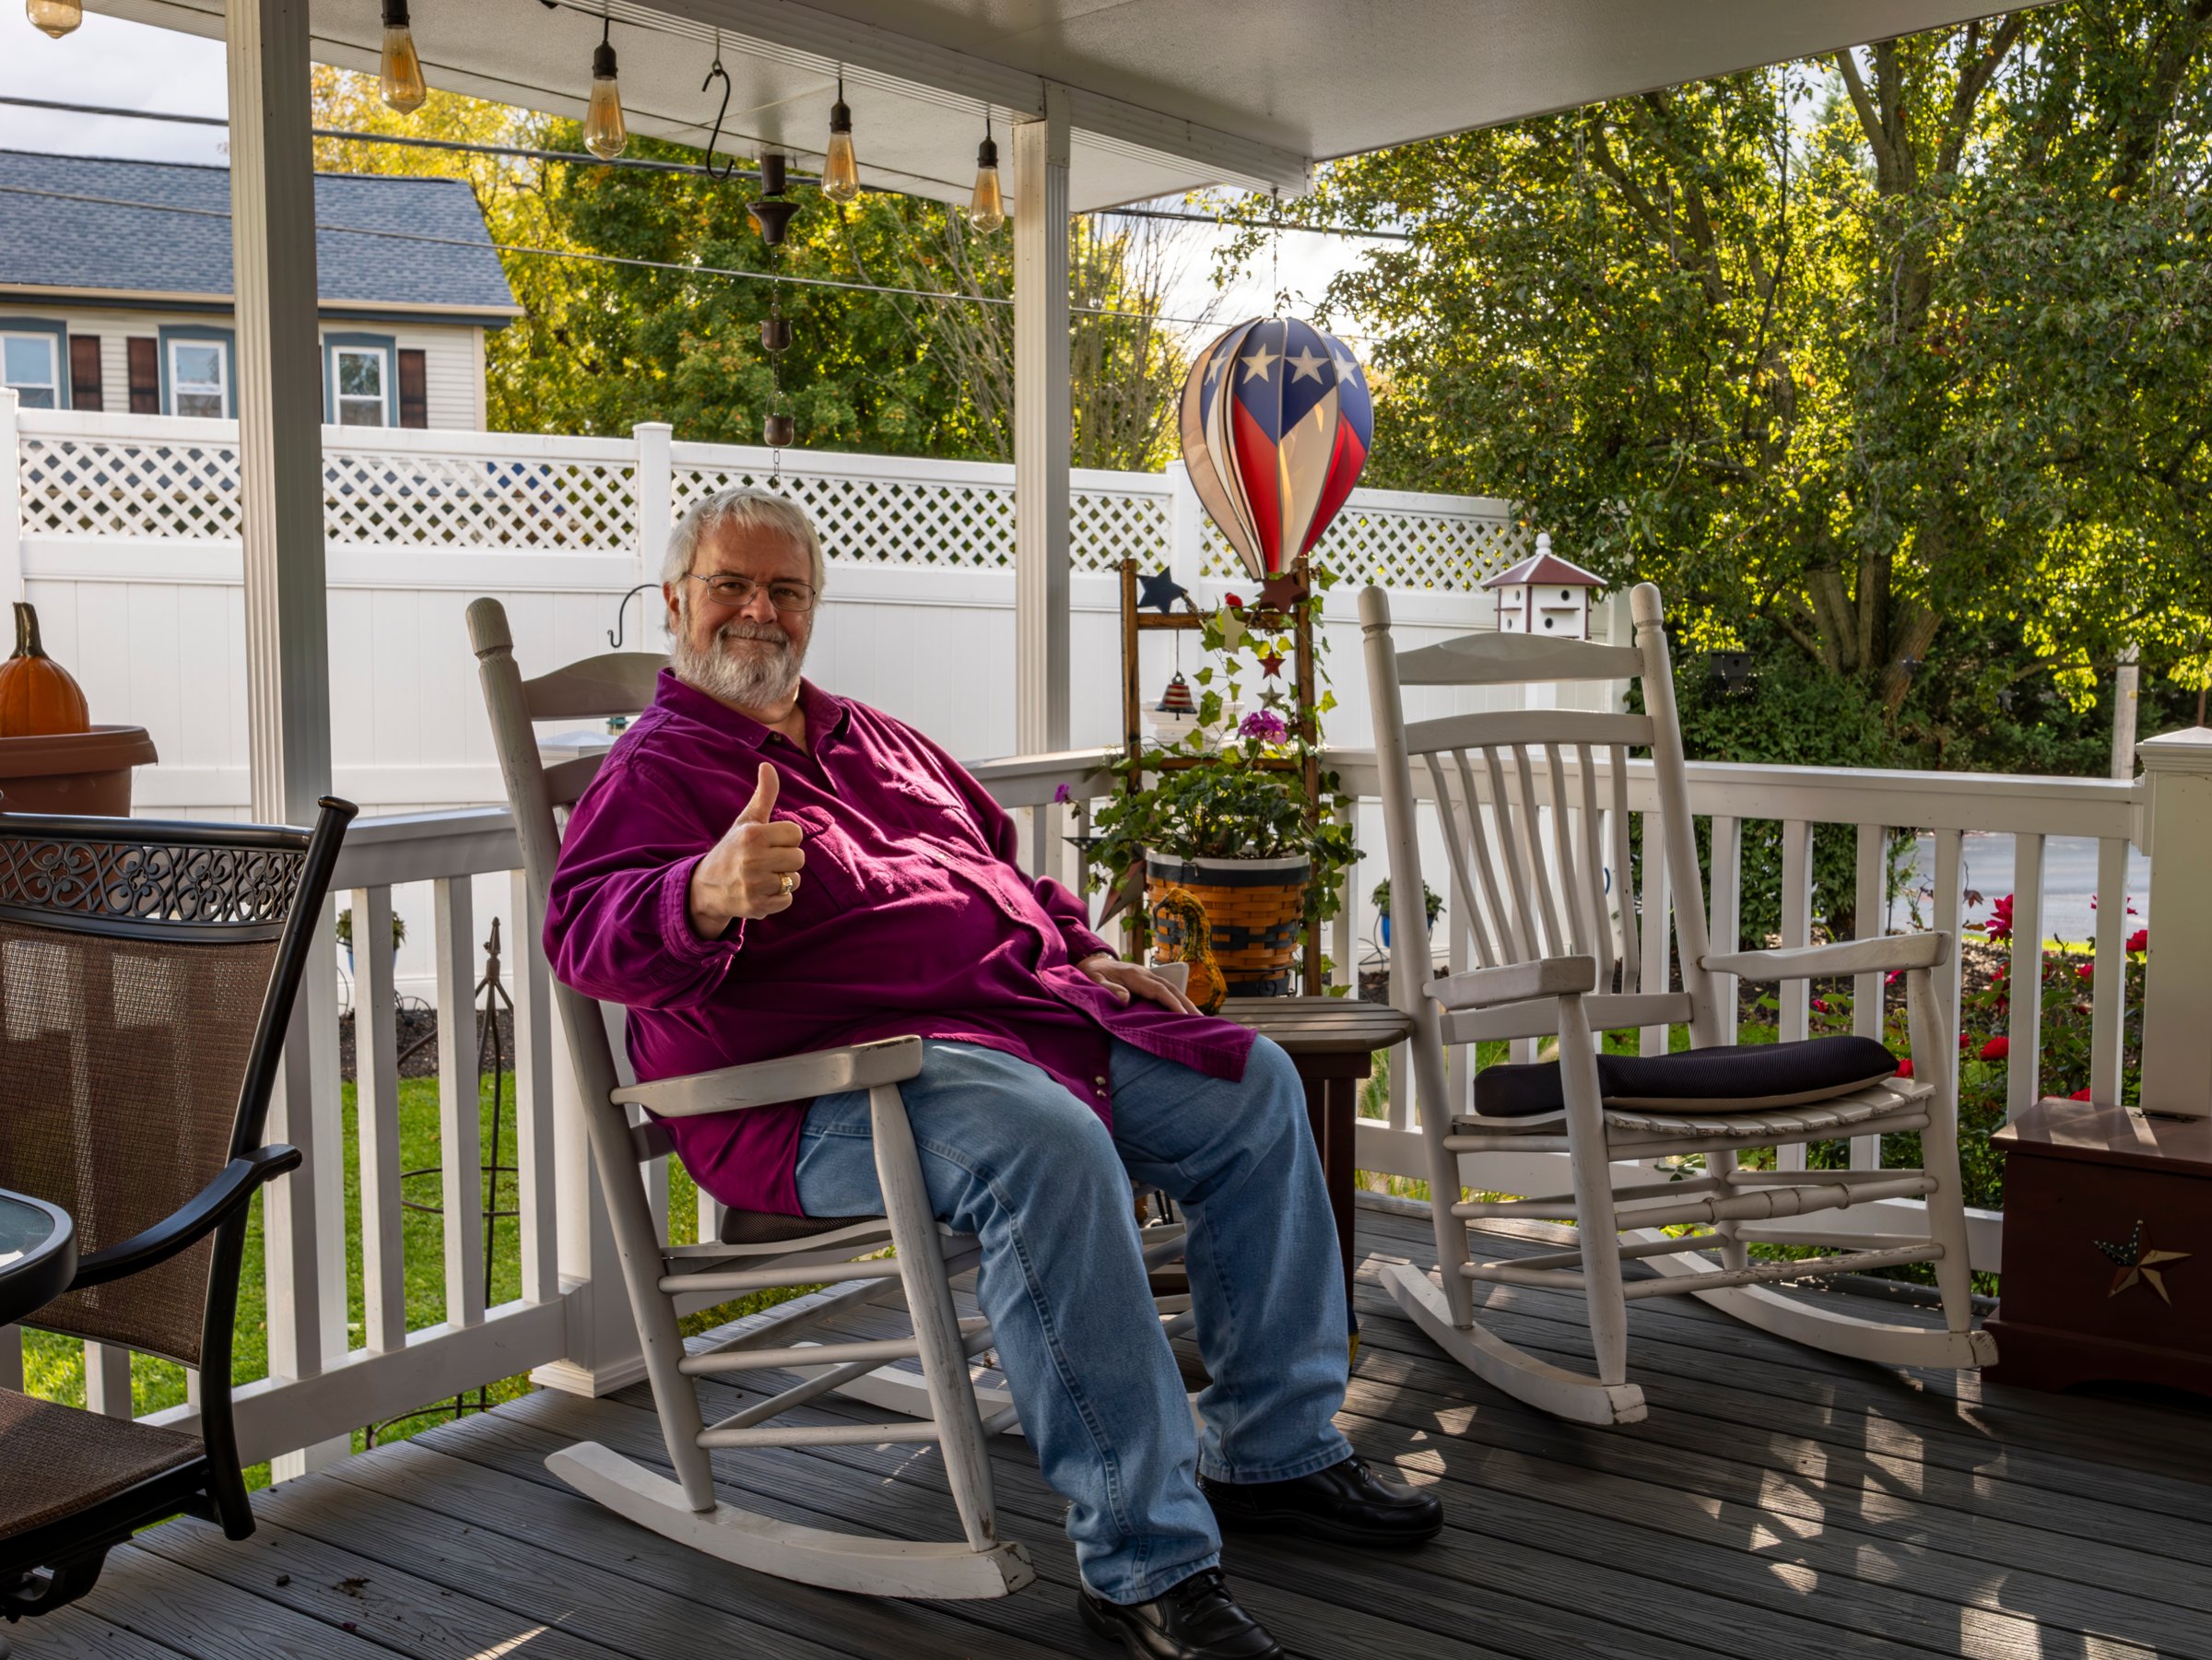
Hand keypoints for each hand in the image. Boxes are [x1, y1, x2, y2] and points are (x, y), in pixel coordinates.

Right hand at [687, 763, 805, 937]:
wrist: (706, 887)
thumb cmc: (733, 850)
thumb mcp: (746, 821)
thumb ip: (763, 795)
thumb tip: (768, 765)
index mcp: (753, 835)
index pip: (795, 833)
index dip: (785, 838)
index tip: (769, 842)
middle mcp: (753, 859)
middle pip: (799, 857)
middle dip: (786, 859)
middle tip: (767, 860)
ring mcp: (754, 885)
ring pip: (795, 880)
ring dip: (783, 879)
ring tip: (762, 876)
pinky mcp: (757, 906)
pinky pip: (787, 900)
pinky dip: (778, 898)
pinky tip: (761, 891)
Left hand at [1076, 953, 1200, 1016]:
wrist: (1090, 961)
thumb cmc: (1091, 974)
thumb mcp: (1094, 980)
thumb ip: (1109, 989)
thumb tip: (1126, 999)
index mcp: (1133, 975)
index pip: (1158, 990)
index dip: (1172, 1002)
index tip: (1183, 1016)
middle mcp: (1144, 973)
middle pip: (1171, 987)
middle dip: (1186, 1003)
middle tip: (1201, 1020)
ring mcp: (1147, 975)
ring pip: (1171, 987)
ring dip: (1185, 1001)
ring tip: (1198, 1017)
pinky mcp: (1146, 979)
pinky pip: (1166, 989)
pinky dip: (1177, 998)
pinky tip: (1184, 1010)